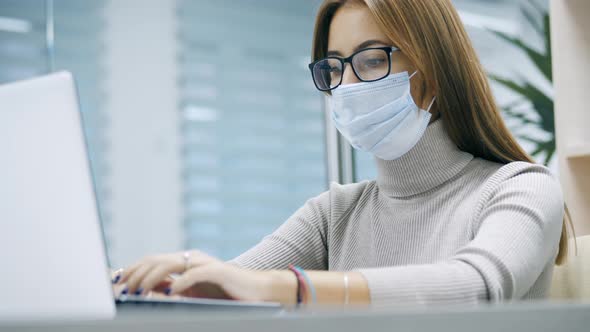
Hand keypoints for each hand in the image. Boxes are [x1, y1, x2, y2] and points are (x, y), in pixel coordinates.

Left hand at [114, 250, 280, 301]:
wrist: (256, 290)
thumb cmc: (224, 292)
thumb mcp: (192, 292)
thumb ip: (171, 288)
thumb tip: (146, 290)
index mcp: (184, 261)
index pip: (152, 260)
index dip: (133, 268)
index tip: (116, 280)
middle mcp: (191, 258)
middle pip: (156, 260)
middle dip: (136, 272)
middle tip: (122, 286)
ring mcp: (204, 263)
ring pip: (171, 264)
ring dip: (151, 277)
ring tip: (139, 290)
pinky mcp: (217, 270)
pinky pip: (194, 274)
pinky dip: (179, 282)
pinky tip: (170, 292)